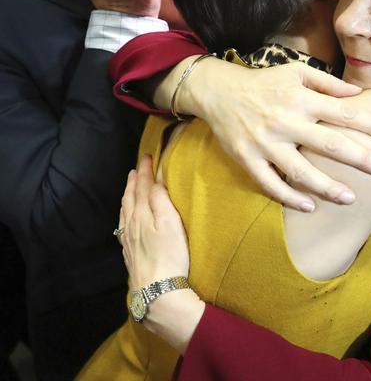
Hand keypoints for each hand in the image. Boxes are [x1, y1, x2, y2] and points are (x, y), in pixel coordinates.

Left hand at [119, 155, 188, 289]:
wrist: (156, 290)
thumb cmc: (169, 255)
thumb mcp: (170, 223)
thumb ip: (160, 200)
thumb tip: (153, 182)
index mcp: (141, 214)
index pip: (142, 187)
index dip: (145, 171)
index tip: (147, 156)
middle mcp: (131, 224)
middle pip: (130, 198)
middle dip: (134, 181)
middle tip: (137, 168)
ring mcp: (128, 240)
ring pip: (125, 212)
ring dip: (128, 196)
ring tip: (130, 187)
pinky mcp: (130, 253)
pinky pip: (123, 226)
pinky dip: (125, 215)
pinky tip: (127, 219)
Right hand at [185, 59, 370, 211]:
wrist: (219, 92)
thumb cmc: (264, 83)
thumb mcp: (295, 73)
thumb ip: (327, 83)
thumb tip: (357, 94)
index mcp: (300, 99)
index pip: (343, 113)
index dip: (370, 124)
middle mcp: (284, 121)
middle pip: (328, 144)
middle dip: (358, 158)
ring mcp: (265, 143)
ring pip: (300, 171)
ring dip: (327, 187)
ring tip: (351, 198)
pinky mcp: (247, 159)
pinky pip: (270, 184)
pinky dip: (290, 197)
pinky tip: (310, 207)